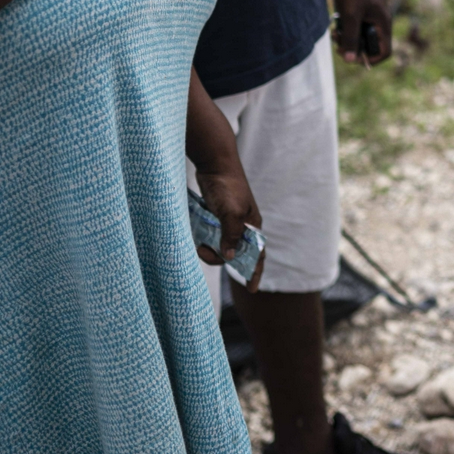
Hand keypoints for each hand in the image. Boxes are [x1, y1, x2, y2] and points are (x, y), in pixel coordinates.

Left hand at [194, 166, 264, 290]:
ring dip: (207, 247)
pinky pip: (209, 234)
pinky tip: (195, 233)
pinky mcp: (214, 215)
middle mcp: (242, 225)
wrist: (214, 163)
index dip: (255, 273)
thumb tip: (231, 257)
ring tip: (197, 241)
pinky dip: (202, 236)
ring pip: (218, 244)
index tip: (252, 290)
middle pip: (232, 253)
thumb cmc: (227, 186)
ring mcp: (227, 220)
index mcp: (252, 225)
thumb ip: (231, 236)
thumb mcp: (231, 213)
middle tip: (204, 251)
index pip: (258, 254)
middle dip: (218, 257)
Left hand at [331, 0, 392, 65]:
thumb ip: (351, 38)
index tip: (353, 57)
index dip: (371, 59)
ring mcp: (371, 16)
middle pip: (370, 46)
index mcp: (383, 24)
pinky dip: (346, 28)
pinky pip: (355, 26)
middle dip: (354, 48)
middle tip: (338, 43)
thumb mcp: (351, 15)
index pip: (384, 51)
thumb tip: (350, 60)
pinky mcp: (362, 10)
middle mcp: (379, 22)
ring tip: (334, 33)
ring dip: (347, 38)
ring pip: (360, 36)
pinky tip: (335, 22)